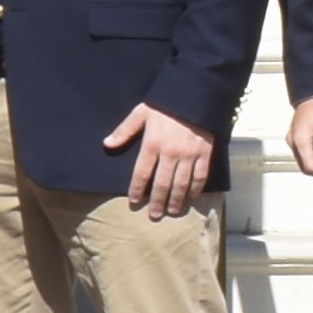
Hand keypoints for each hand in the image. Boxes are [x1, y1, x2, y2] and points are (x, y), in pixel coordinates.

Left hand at [110, 104, 216, 220]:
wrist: (194, 96)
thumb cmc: (164, 105)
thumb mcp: (141, 113)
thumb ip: (124, 131)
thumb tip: (107, 144)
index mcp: (152, 144)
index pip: (142, 173)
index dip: (137, 189)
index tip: (134, 202)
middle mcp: (171, 153)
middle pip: (162, 183)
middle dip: (157, 201)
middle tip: (154, 215)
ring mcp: (189, 155)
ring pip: (182, 184)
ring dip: (176, 200)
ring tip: (172, 211)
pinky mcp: (205, 153)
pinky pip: (200, 176)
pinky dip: (196, 188)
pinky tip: (191, 197)